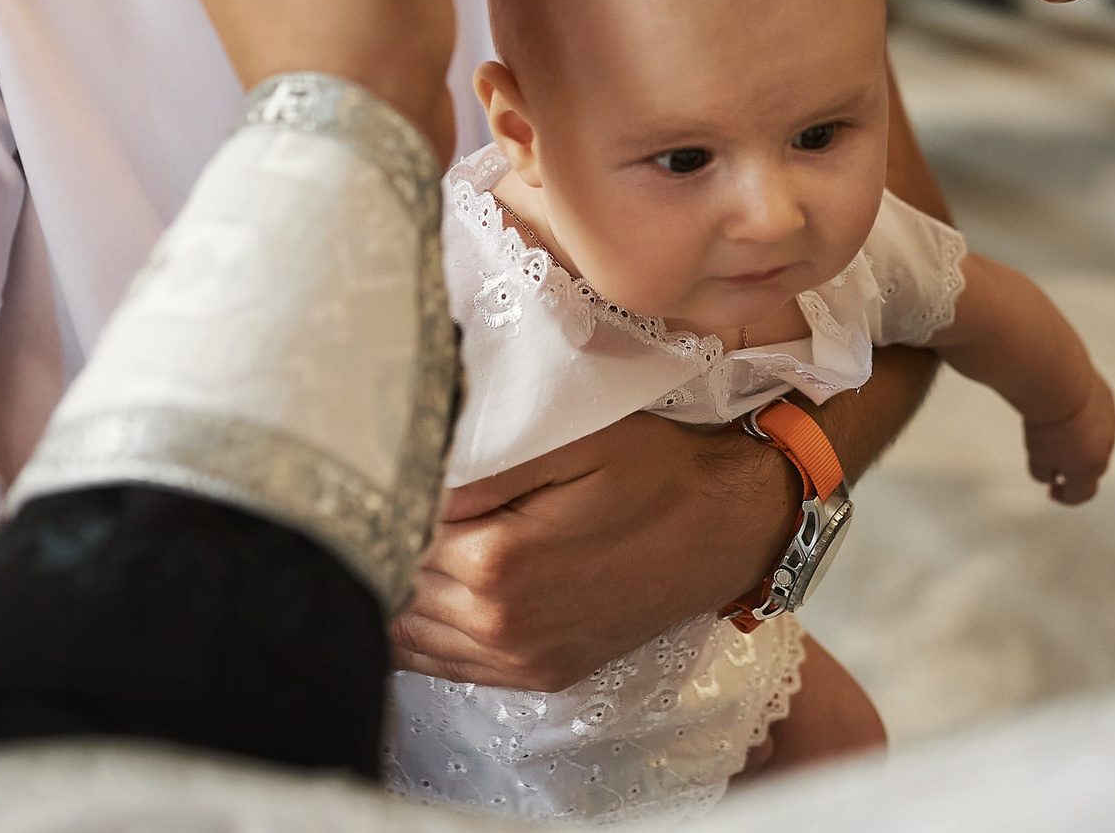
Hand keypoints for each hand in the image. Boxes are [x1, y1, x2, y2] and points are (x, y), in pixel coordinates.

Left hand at [390, 412, 795, 690]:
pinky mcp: (536, 674)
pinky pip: (444, 667)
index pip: (394, 530)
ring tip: (410, 537)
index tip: (397, 463)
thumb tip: (411, 479)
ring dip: (399, 587)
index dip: (391, 493)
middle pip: (394, 584)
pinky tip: (426, 592)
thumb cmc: (657, 473)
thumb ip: (485, 464)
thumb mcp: (577, 440)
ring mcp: (517, 658)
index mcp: (498, 560)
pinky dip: (420, 633)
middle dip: (388, 539)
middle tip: (400, 492)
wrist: (726, 532)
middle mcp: (498, 623)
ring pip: (407, 633)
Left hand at [1025, 373, 1114, 505]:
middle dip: (1075, 468)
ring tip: (1057, 429)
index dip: (1067, 496)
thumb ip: (1043, 472)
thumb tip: (1050, 475)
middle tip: (1053, 461)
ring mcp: (1110, 422)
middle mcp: (1106, 447)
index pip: (1083, 494)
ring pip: (1098, 440)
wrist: (1057, 380)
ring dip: (1082, 442)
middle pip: (1092, 467)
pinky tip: (1066, 408)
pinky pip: (1099, 417)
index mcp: (1089, 468)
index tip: (1053, 490)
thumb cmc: (1045, 420)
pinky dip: (1086, 419)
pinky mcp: (1107, 399)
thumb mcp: (1035, 455)